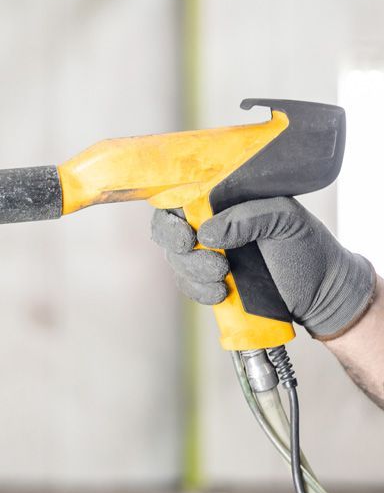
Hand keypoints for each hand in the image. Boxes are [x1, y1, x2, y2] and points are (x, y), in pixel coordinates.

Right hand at [150, 197, 376, 338]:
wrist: (324, 293)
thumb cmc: (309, 248)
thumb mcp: (286, 220)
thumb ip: (248, 218)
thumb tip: (206, 234)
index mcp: (225, 203)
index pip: (180, 198)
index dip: (169, 213)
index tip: (185, 232)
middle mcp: (211, 227)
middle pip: (168, 230)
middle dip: (176, 245)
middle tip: (199, 252)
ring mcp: (208, 256)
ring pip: (176, 260)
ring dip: (192, 270)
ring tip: (222, 276)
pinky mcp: (210, 284)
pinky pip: (188, 286)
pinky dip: (199, 291)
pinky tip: (221, 292)